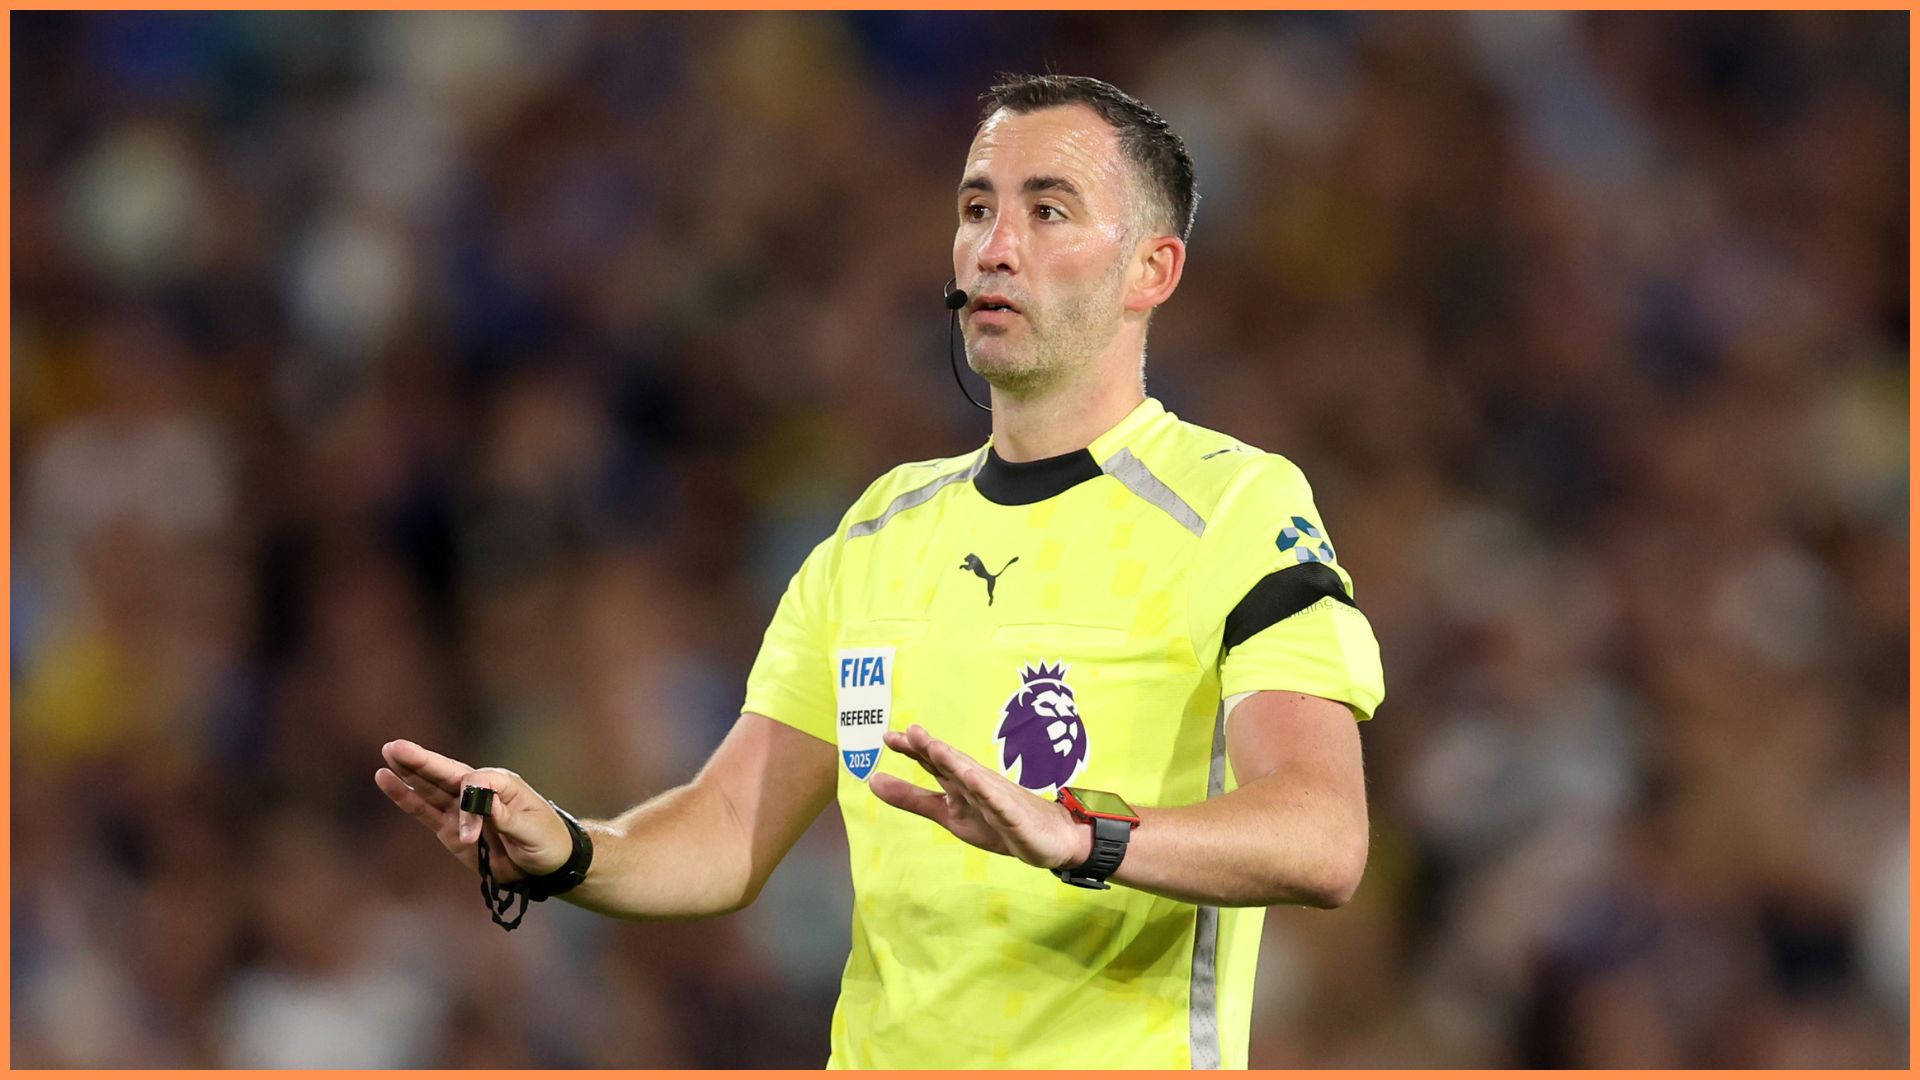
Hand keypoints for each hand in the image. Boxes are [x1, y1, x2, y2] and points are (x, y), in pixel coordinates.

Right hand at [375, 739, 571, 882]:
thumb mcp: (532, 830)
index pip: (476, 783)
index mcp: (503, 784)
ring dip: (409, 773)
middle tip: (394, 746)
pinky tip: (387, 780)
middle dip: (421, 761)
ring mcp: (462, 810)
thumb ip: (506, 817)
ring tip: (388, 754)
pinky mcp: (449, 829)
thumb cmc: (546, 841)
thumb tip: (482, 801)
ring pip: (431, 788)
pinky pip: (424, 811)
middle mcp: (479, 792)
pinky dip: (406, 798)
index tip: (470, 837)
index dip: (468, 806)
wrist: (546, 866)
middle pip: (446, 773)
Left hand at [869, 724, 1089, 870]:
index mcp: (959, 783)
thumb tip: (871, 780)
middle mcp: (976, 783)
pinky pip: (999, 804)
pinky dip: (988, 792)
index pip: (933, 762)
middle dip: (931, 747)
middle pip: (951, 763)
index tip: (888, 736)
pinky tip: (975, 780)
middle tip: (910, 731)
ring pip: (973, 778)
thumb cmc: (996, 821)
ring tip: (935, 747)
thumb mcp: (947, 812)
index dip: (912, 749)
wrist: (1049, 837)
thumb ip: (911, 798)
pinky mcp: (1013, 816)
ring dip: (955, 761)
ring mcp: (996, 798)